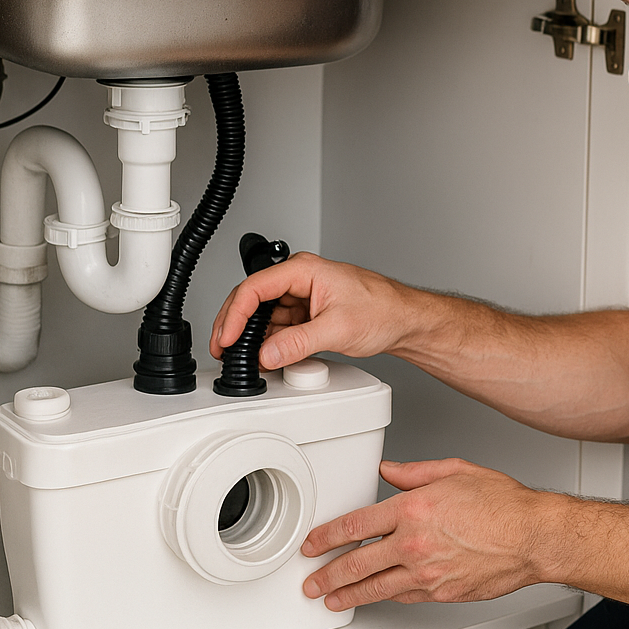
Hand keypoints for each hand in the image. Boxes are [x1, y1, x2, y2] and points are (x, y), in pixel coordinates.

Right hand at [209, 252, 417, 368]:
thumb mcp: (337, 329)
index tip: (227, 339)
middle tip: (223, 350)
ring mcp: (302, 296)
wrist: (405, 321)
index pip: (254, 288)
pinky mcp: (307, 312)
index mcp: (304, 270)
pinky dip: (269, 342)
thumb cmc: (383, 310)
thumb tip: (267, 354)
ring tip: (242, 358)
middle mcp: (300, 279)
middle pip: (252, 300)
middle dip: (235, 326)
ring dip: (252, 337)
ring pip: (263, 315)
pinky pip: (278, 326)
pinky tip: (266, 357)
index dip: (235, 315)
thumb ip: (298, 343)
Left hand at [301, 458, 558, 610]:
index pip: (355, 525)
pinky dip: (384, 598)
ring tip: (331, 600)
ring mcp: (427, 572)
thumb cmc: (504, 505)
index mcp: (413, 508)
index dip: (326, 537)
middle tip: (312, 580)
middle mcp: (414, 542)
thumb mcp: (455, 471)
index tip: (314, 543)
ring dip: (347, 595)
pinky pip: (404, 597)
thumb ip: (415, 472)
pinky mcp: (441, 592)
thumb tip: (389, 470)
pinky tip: (374, 598)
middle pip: (356, 563)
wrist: (533, 537)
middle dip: (327, 574)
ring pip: (375, 588)